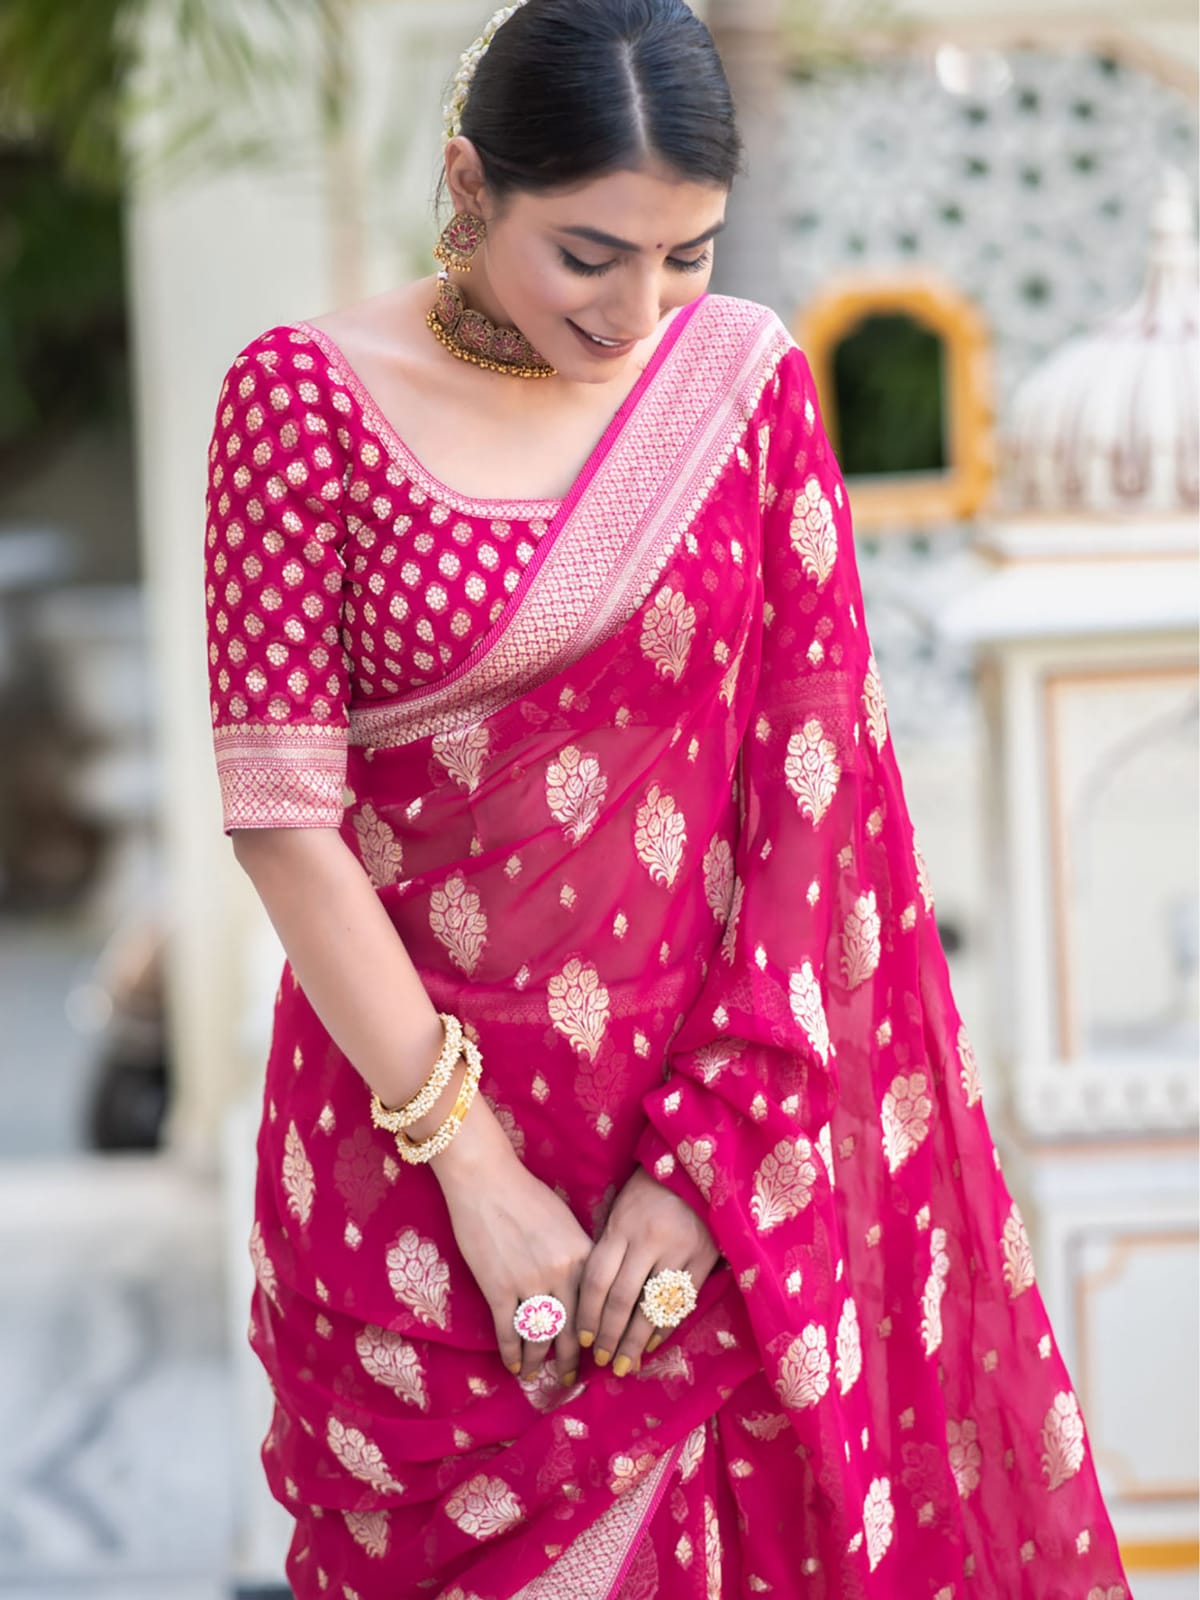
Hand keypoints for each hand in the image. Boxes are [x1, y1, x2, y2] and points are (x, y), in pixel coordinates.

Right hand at [433, 1104, 592, 1383]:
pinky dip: (512, 1353)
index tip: (597, 1350)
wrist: (485, 1180)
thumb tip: (583, 1288)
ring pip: (540, 1335)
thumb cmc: (527, 1194)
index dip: (597, 1334)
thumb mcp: (566, 1222)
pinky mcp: (498, 1288)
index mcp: (583, 1255)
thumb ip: (578, 1255)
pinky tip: (513, 1366)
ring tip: (536, 1375)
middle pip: (572, 1329)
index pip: (597, 1306)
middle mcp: (561, 1274)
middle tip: (569, 1376)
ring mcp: (529, 1283)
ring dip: (538, 1360)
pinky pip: (509, 1331)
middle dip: (571, 1358)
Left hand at [576, 1165, 718, 1377]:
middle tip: (601, 1362)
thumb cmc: (647, 1193)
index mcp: (622, 1227)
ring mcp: (679, 1251)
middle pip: (622, 1300)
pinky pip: (681, 1302)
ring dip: (635, 1342)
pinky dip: (665, 1327)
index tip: (582, 1340)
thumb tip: (587, 1300)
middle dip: (609, 1336)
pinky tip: (651, 1344)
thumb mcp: (619, 1212)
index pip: (597, 1280)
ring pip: (652, 1308)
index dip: (588, 1315)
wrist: (693, 1170)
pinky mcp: (704, 1258)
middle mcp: (649, 1240)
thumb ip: (608, 1250)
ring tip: (624, 1365)